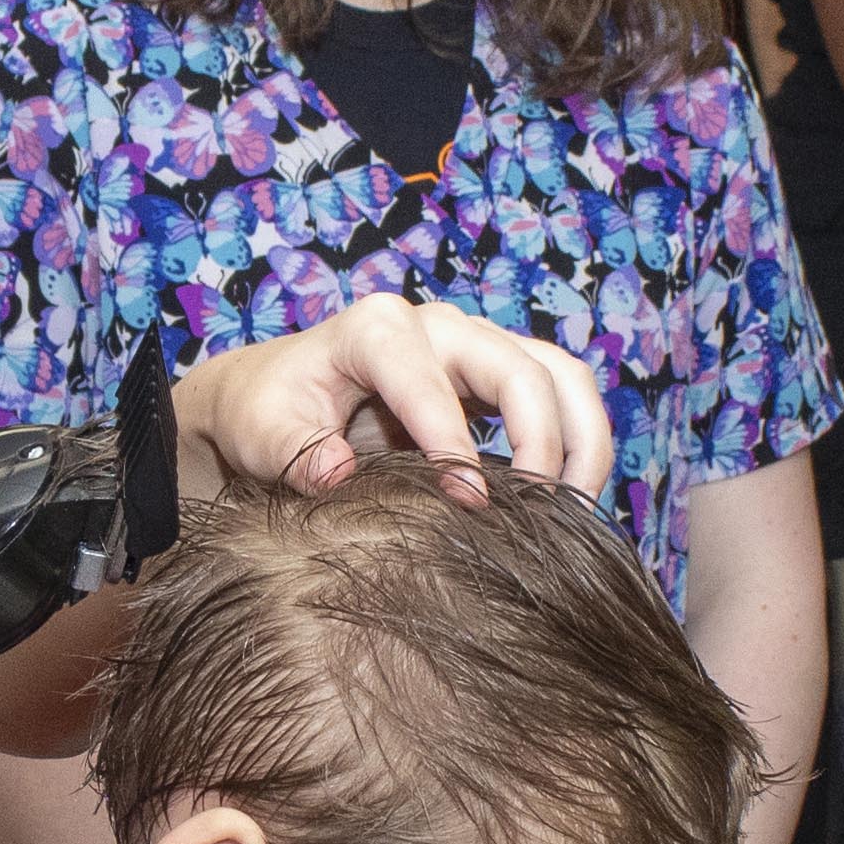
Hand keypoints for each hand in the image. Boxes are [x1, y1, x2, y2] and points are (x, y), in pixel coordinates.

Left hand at [174, 290, 616, 499]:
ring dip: (583, 442)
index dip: (456, 448)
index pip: (433, 385)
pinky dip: (576, 447)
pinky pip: (560, 399)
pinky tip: (567, 505)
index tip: (469, 507)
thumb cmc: (266, 413)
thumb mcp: (260, 430)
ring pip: (562, 376)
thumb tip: (336, 473)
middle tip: (544, 517)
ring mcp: (475, 346)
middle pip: (523, 369)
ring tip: (578, 513)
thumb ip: (293, 450)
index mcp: (377, 328)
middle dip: (544, 443)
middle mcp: (438, 326)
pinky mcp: (497, 378)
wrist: (273, 399)